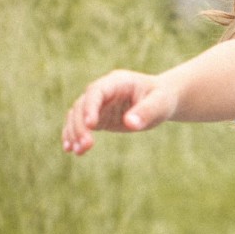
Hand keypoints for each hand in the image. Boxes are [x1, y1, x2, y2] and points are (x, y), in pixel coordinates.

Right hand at [62, 70, 178, 155]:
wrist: (162, 99)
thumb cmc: (162, 98)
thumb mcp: (160, 103)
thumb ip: (146, 112)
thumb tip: (130, 124)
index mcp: (116, 82)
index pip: (96, 91)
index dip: (90, 107)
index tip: (91, 125)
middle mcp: (103, 91)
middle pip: (82, 105)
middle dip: (81, 125)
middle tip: (86, 146)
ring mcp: (99, 104)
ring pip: (77, 115)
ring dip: (74, 132)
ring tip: (76, 151)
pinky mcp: (99, 117)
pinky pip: (81, 125)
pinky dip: (74, 135)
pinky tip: (71, 150)